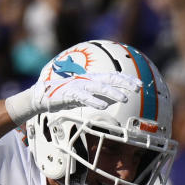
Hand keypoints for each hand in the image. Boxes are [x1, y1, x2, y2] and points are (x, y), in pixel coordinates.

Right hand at [5, 70, 136, 125]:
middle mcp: (87, 79)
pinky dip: (94, 102)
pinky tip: (103, 107)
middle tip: (138, 88)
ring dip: (113, 93)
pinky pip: (84, 98)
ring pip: (99, 87)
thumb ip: (99, 94)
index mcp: (92, 79)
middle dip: (125, 83)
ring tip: (124, 99)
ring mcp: (79, 85)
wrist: (43, 96)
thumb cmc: (65, 95)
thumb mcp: (86, 94)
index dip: (127, 80)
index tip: (141, 85)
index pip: (113, 77)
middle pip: (110, 79)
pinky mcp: (70, 94)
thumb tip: (113, 97)